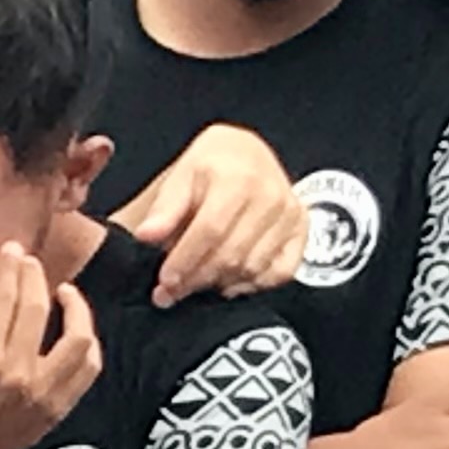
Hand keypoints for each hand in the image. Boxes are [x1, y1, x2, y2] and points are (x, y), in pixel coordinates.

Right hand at [0, 245, 99, 448]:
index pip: (3, 297)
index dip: (9, 267)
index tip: (11, 250)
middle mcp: (16, 372)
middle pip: (36, 308)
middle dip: (34, 276)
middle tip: (29, 262)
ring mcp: (43, 391)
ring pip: (77, 337)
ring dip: (75, 307)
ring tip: (64, 291)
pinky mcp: (58, 406)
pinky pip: (89, 368)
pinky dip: (87, 343)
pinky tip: (76, 328)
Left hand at [114, 124, 307, 302]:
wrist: (245, 155)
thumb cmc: (209, 168)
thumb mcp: (180, 177)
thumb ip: (164, 209)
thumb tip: (147, 235)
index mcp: (238, 179)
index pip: (210, 231)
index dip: (185, 261)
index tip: (164, 283)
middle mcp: (270, 196)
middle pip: (231, 254)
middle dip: (196, 280)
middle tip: (170, 294)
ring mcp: (290, 213)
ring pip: (253, 267)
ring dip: (220, 284)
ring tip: (195, 283)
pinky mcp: (301, 228)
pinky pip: (281, 272)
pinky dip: (254, 285)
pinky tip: (229, 283)